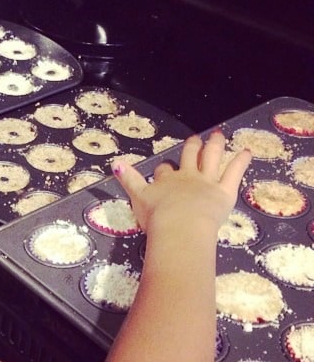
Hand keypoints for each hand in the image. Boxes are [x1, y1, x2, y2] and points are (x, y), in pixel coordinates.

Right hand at [112, 131, 250, 234]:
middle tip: (195, 139)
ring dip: (215, 145)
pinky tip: (247, 151)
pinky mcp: (224, 192)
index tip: (164, 169)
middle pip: (189, 157)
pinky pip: (234, 173)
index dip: (164, 170)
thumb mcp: (137, 198)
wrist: (179, 226)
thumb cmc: (157, 217)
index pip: (164, 171)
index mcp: (165, 181)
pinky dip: (241, 162)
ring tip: (218, 135)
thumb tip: (115, 163)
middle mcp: (186, 177)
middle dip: (192, 147)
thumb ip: (128, 180)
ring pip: (211, 158)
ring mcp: (207, 182)